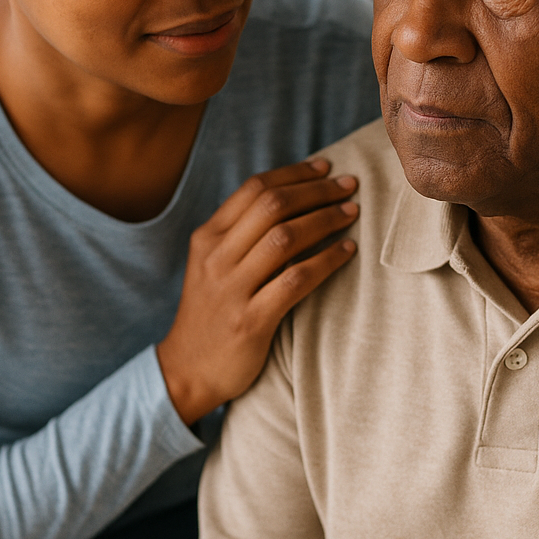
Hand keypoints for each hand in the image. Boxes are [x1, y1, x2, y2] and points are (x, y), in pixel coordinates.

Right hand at [157, 158, 358, 424]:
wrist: (186, 371)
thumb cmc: (211, 313)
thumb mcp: (212, 265)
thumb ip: (240, 234)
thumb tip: (289, 199)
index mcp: (207, 237)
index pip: (253, 188)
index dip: (294, 173)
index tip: (325, 168)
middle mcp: (216, 257)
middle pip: (272, 206)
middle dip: (316, 191)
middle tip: (349, 186)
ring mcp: (232, 289)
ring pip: (285, 238)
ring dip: (325, 219)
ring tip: (352, 213)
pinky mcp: (250, 320)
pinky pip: (296, 280)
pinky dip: (326, 260)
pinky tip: (347, 251)